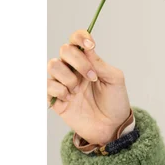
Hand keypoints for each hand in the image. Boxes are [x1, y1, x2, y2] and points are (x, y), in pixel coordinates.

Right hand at [47, 29, 130, 144]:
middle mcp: (73, 69)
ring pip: (53, 65)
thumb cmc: (115, 101)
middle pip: (64, 50)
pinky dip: (60, 90)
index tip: (90, 46)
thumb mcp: (114, 79)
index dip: (80, 38)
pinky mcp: (55, 97)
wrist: (112, 126)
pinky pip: (48, 85)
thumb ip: (100, 63)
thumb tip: (87, 48)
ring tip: (79, 90)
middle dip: (79, 62)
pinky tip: (71, 99)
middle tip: (92, 77)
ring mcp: (63, 82)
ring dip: (69, 77)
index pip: (77, 40)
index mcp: (88, 61)